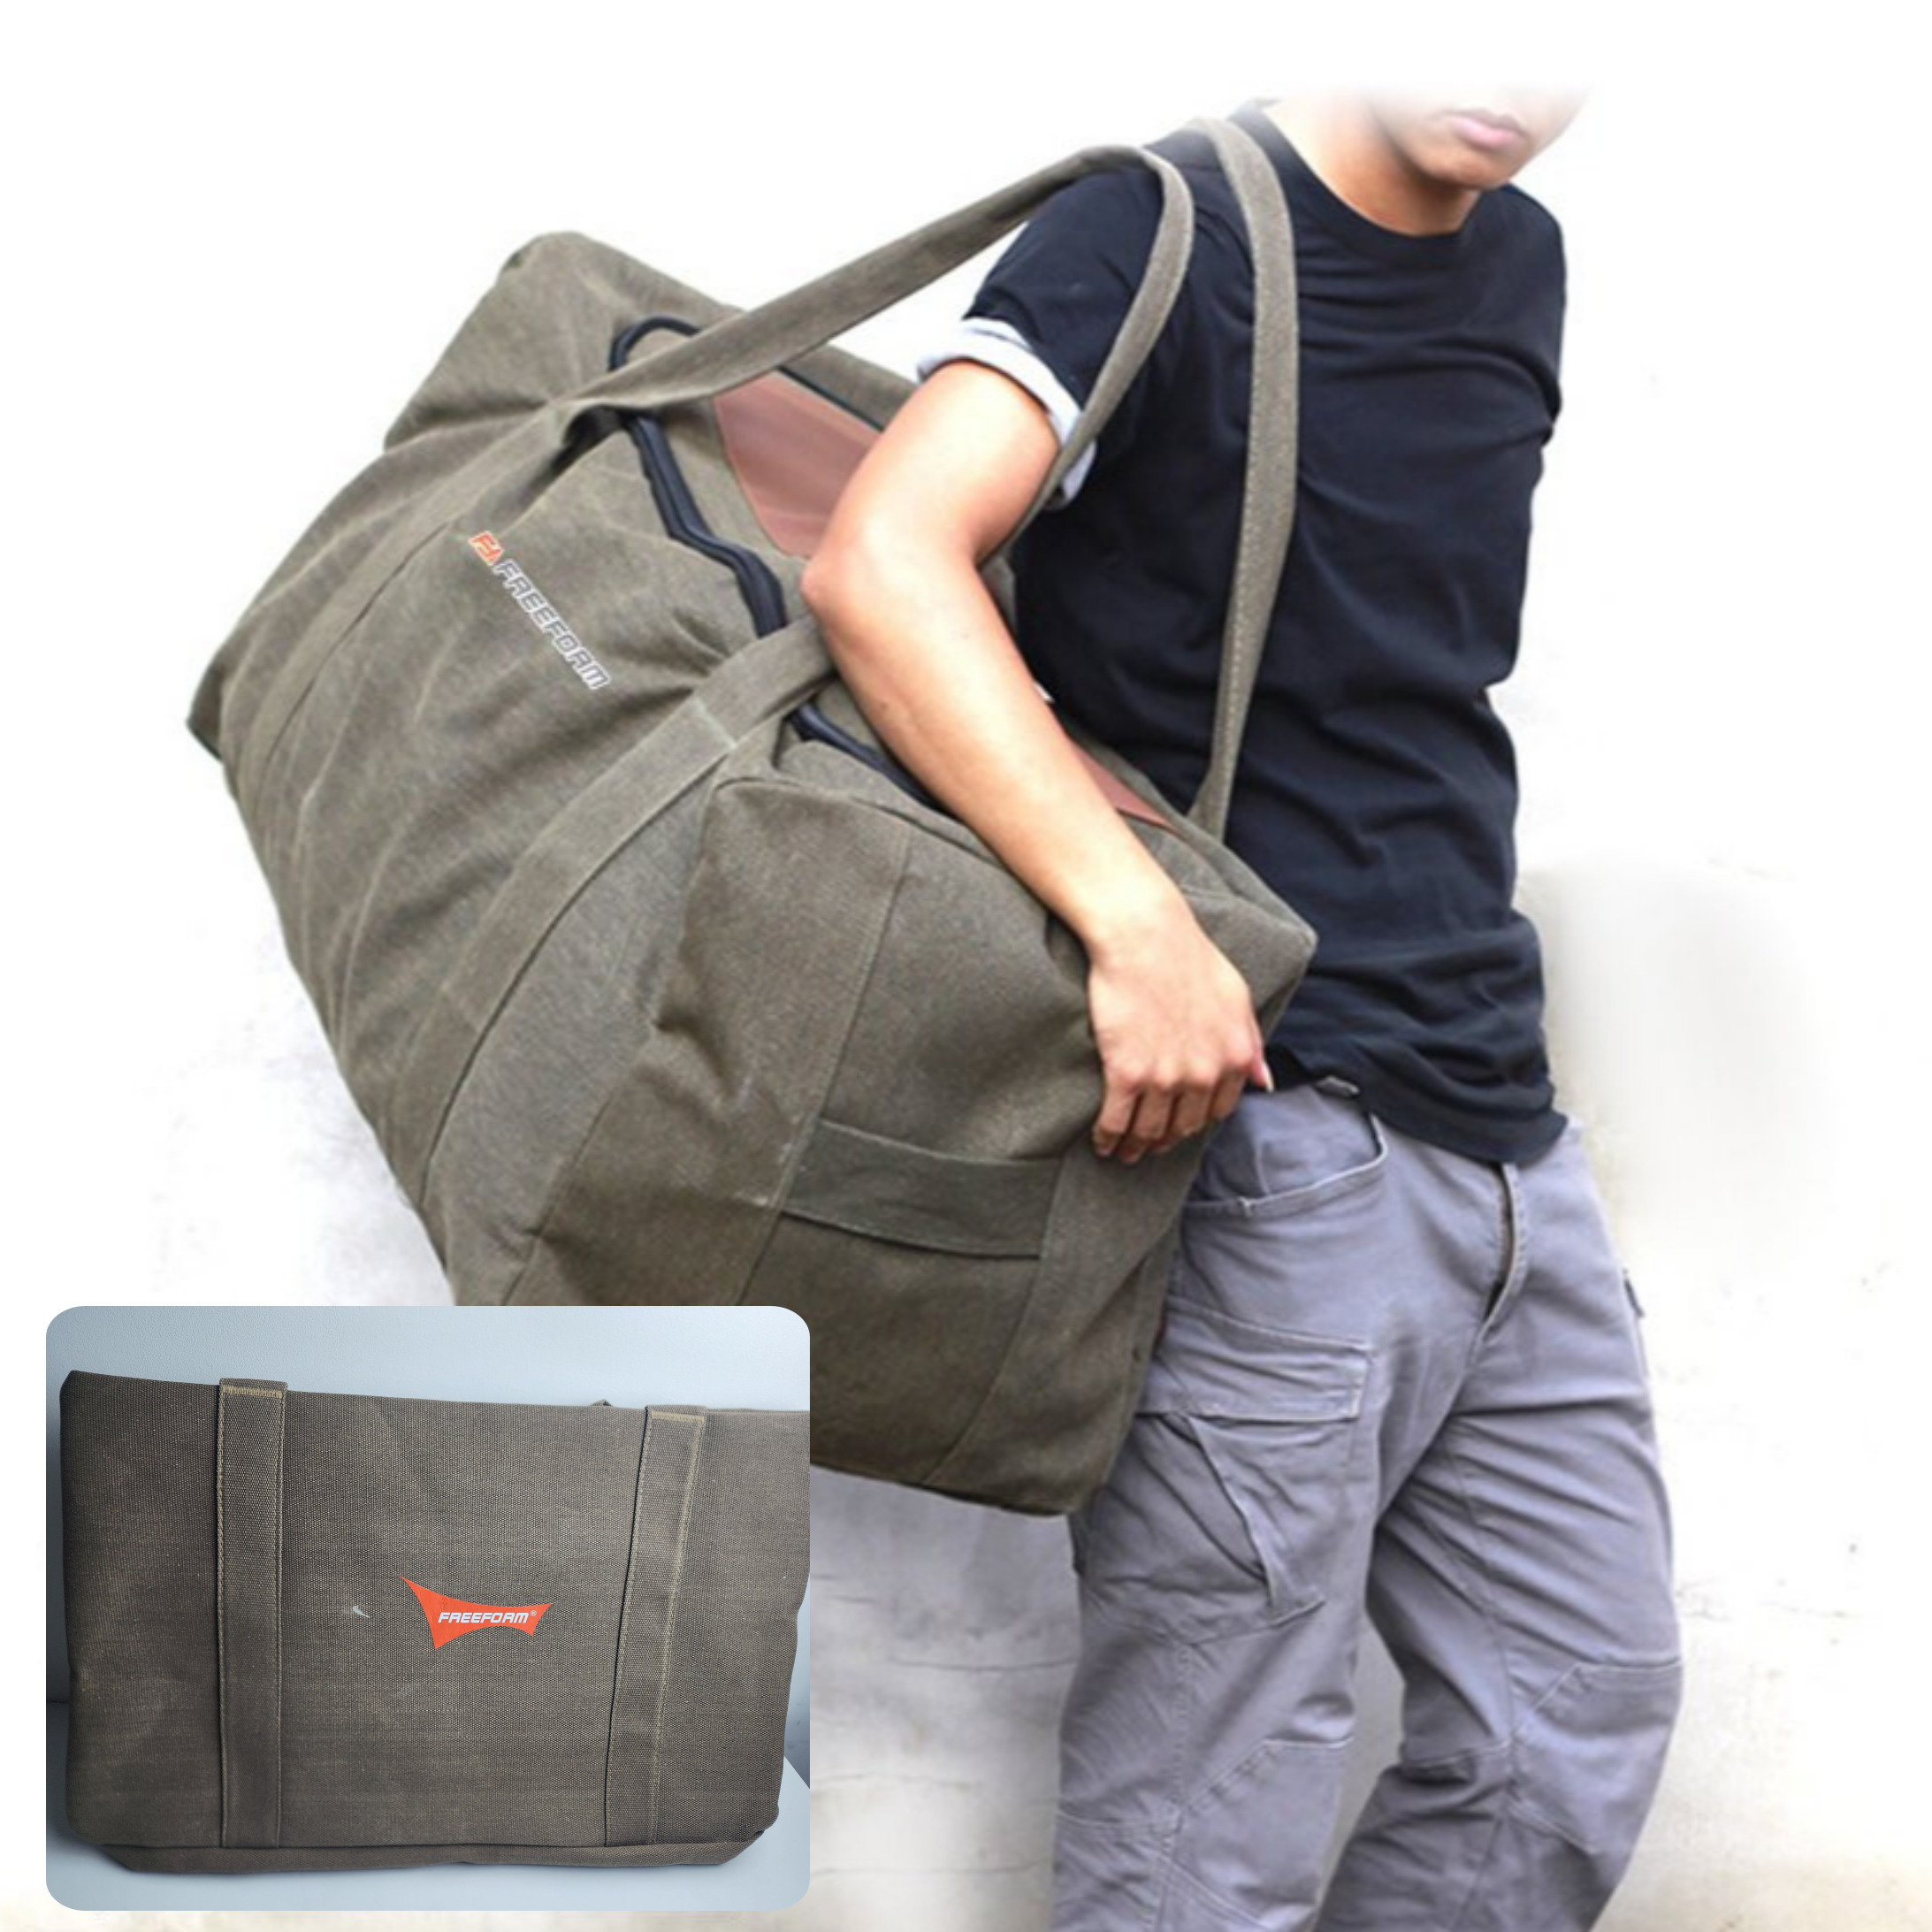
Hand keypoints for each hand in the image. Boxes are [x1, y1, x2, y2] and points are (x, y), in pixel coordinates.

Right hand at [1083, 896, 1271, 1162]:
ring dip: (1135, 1147)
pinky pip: (1116, 1120)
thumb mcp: (1237, 997)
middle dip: (1165, 1140)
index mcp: (1234, 1057)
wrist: (1145, 936)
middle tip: (1149, 1144)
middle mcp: (1205, 1074)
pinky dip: (1108, 1138)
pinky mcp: (1126, 1073)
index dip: (1195, 1122)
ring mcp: (1166, 1077)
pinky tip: (1103, 1142)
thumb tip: (1264, 1081)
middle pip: (1183, 1127)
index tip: (1179, 1125)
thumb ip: (1252, 1043)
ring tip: (1123, 1151)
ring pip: (1149, 1130)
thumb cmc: (1189, 957)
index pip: (1217, 1111)